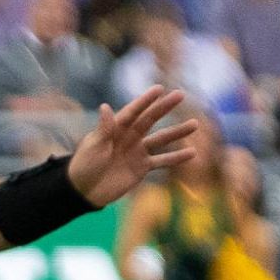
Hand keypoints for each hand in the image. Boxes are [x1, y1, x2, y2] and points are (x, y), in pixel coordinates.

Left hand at [67, 86, 196, 207]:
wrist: (85, 190)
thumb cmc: (85, 165)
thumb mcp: (93, 146)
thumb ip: (104, 129)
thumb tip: (105, 106)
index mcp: (116, 128)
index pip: (133, 111)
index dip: (145, 100)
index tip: (159, 88)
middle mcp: (129, 136)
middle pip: (150, 120)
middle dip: (164, 107)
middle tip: (180, 95)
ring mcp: (138, 151)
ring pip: (161, 139)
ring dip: (177, 132)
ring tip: (195, 124)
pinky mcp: (142, 167)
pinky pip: (162, 161)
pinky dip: (176, 158)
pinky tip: (192, 153)